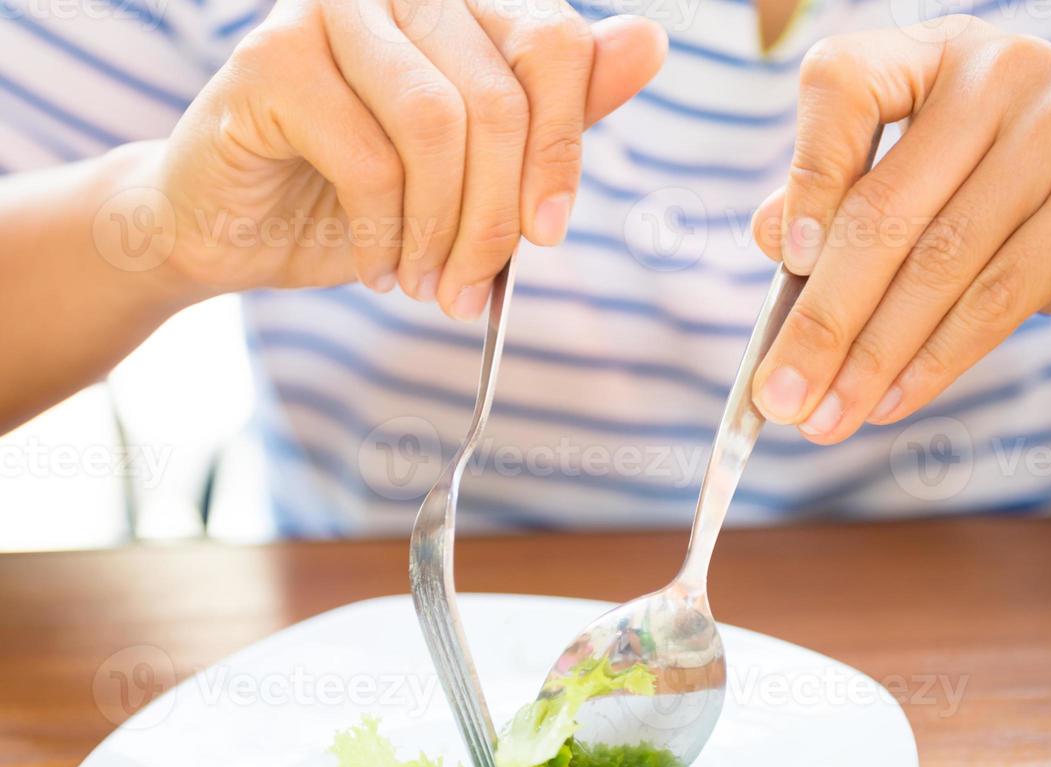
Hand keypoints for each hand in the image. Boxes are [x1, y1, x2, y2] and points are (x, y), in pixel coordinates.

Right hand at [154, 0, 664, 317]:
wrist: (236, 227)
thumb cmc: (358, 198)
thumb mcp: (475, 170)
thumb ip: (552, 112)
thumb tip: (647, 42)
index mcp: (459, 4)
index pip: (553, 44)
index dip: (563, 150)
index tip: (548, 235)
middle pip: (499, 98)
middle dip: (497, 218)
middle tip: (472, 287)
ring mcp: (332, 10)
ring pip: (440, 126)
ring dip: (441, 231)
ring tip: (425, 282)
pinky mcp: (272, 57)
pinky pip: (371, 158)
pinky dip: (386, 234)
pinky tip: (377, 265)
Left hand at [750, 16, 1050, 442]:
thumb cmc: (1024, 198)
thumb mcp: (936, 186)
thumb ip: (852, 199)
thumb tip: (768, 235)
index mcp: (934, 59)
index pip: (845, 84)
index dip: (808, 173)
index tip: (785, 260)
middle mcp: (996, 74)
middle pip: (882, 212)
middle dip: (821, 322)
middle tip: (780, 398)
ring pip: (937, 267)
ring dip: (870, 360)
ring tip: (826, 420)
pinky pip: (999, 298)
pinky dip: (935, 362)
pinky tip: (889, 403)